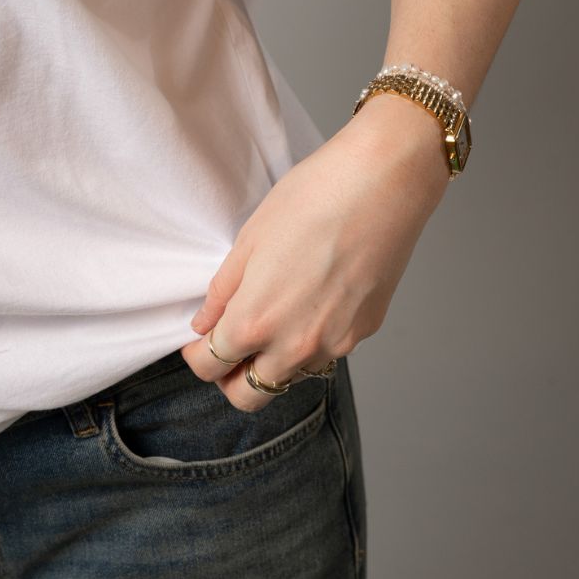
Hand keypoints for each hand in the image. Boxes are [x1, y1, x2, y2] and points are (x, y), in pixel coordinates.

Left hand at [180, 94, 448, 409]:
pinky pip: (326, 353)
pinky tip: (310, 299)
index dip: (196, 356)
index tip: (198, 341)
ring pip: (290, 377)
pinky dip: (309, 341)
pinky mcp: (365, 332)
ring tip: (273, 314)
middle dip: (231, 378)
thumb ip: (223, 291)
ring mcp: (335, 344)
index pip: (210, 367)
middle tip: (227, 346)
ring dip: (272, 361)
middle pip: (249, 395)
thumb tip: (205, 324)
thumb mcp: (250, 239)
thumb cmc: (314, 198)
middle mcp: (296, 345)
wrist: (382, 183)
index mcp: (256, 321)